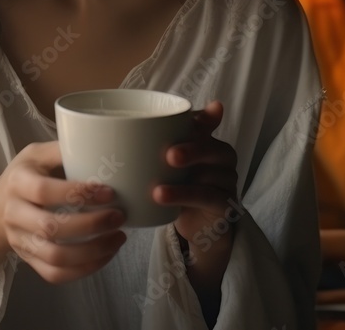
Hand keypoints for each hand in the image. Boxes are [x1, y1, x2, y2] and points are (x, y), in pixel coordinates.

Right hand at [0, 141, 127, 283]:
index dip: (78, 193)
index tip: (109, 192)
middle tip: (119, 216)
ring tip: (118, 238)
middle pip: (50, 228)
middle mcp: (14, 213)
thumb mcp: (36, 154)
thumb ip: (62, 149)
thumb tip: (99, 141)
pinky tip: (105, 254)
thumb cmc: (26, 175)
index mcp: (17, 182)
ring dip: (92, 252)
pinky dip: (84, 270)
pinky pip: (55, 275)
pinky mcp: (28, 260)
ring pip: (54, 257)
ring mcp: (20, 241)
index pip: (44, 191)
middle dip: (90, 225)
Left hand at [153, 101, 238, 251]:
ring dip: (182, 184)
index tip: (190, 122)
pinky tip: (163, 200)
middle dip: (192, 150)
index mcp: (208, 141)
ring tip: (156, 190)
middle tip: (168, 156)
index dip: (202, 121)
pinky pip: (208, 199)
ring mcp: (226, 182)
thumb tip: (118, 127)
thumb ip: (149, 143)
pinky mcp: (224, 205)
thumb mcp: (164, 162)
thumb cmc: (178, 182)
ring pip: (209, 177)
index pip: (206, 126)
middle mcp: (222, 158)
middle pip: (213, 148)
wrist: (196, 222)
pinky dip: (185, 199)